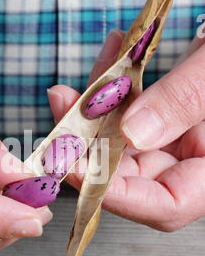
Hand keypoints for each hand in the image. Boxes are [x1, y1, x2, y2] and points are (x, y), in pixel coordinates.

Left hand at [48, 31, 204, 231]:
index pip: (166, 205)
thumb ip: (184, 100)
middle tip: (65, 108)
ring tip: (91, 72)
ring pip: (123, 138)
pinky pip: (133, 107)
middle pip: (132, 173)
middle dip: (91, 142)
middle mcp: (194, 161)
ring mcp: (180, 137)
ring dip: (99, 105)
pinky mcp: (169, 110)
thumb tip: (133, 133)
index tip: (76, 167)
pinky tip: (114, 50)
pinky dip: (118, 83)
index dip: (117, 195)